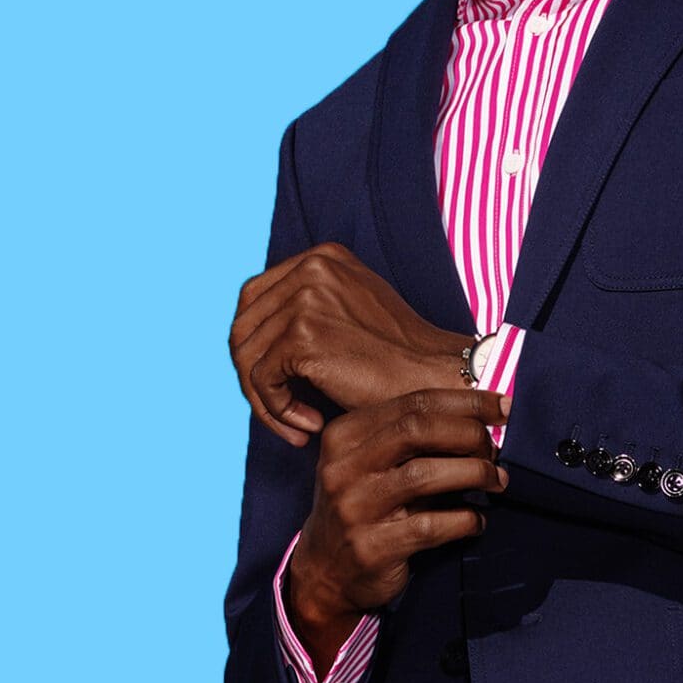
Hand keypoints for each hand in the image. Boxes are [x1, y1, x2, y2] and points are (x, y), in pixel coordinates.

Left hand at [230, 241, 473, 446]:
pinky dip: (277, 411)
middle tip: (279, 409)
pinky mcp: (302, 336)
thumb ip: (311, 307)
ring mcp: (305, 299)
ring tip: (297, 424)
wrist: (439, 378)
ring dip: (266, 401)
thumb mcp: (352, 310)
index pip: (255, 299)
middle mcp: (310, 268)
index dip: (257, 347)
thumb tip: (259, 335)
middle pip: (244, 326)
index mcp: (321, 258)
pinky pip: (262, 382)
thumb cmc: (401, 358)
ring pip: (247, 357)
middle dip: (252, 376)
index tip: (278, 382)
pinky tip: (310, 424)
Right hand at [286, 387, 512, 638]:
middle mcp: (343, 467)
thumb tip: (480, 417)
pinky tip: (478, 520)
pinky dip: (465, 520)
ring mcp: (354, 508)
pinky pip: (431, 526)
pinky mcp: (372, 547)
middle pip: (417, 430)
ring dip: (474, 474)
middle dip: (469, 434)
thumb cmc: (362, 507)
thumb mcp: (370, 464)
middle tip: (496, 449)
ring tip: (497, 481)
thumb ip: (410, 439)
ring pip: (424, 475)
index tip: (502, 407)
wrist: (326, 571)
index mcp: (344, 436)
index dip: (465, 402)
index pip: (412, 403)